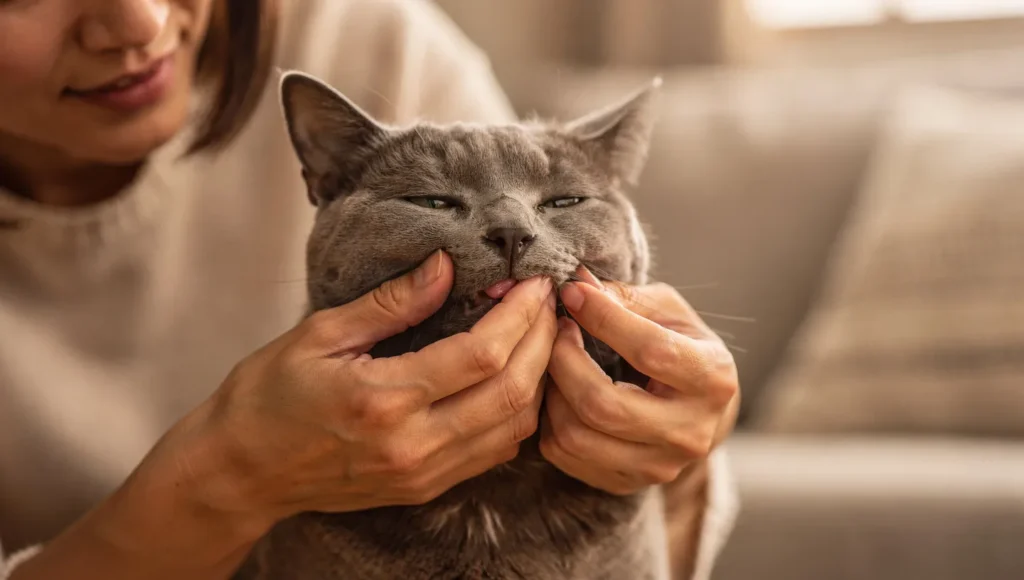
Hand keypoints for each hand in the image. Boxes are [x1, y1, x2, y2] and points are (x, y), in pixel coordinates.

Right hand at [11, 252, 555, 579]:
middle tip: (551, 301)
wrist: (241, 473)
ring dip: (541, 377)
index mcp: (384, 399)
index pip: (483, 353)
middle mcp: (413, 443)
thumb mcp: (320, 334)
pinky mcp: (425, 488)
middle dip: (544, 340)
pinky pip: (495, 452)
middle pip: (513, 390)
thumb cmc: (267, 396)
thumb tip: (445, 265)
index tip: (534, 281)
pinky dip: (519, 412)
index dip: (520, 314)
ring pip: (514, 426)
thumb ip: (390, 302)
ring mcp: (422, 473)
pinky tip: (519, 377)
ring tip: (544, 333)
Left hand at [540, 268, 738, 495]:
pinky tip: (558, 394)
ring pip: (577, 436)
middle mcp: (691, 432)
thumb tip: (579, 282)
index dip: (604, 319)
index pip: (650, 351)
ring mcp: (659, 466)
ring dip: (551, 392)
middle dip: (564, 361)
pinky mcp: (627, 483)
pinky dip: (549, 421)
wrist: (700, 411)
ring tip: (554, 362)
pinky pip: (565, 456)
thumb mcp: (668, 312)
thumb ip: (626, 298)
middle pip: (604, 405)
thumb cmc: (681, 346)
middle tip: (554, 332)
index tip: (572, 294)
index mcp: (712, 379)